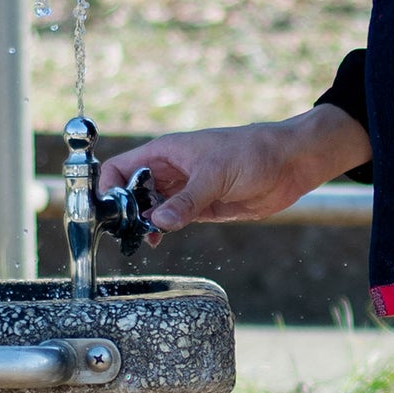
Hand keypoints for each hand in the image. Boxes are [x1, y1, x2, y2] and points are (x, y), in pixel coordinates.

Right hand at [98, 105, 371, 234]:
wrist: (290, 164)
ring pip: (149, 208)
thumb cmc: (252, 152)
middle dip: (121, 211)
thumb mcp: (216, 173)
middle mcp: (170, 170)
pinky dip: (160, 230)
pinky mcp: (200, 207)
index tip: (103, 211)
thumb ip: (187, 200)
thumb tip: (159, 223)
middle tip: (119, 233)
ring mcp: (184, 190)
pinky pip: (170, 220)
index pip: (121, 167)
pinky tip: (156, 240)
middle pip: (130, 191)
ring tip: (137, 240)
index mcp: (166, 152)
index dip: (107, 187)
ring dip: (140, 224)